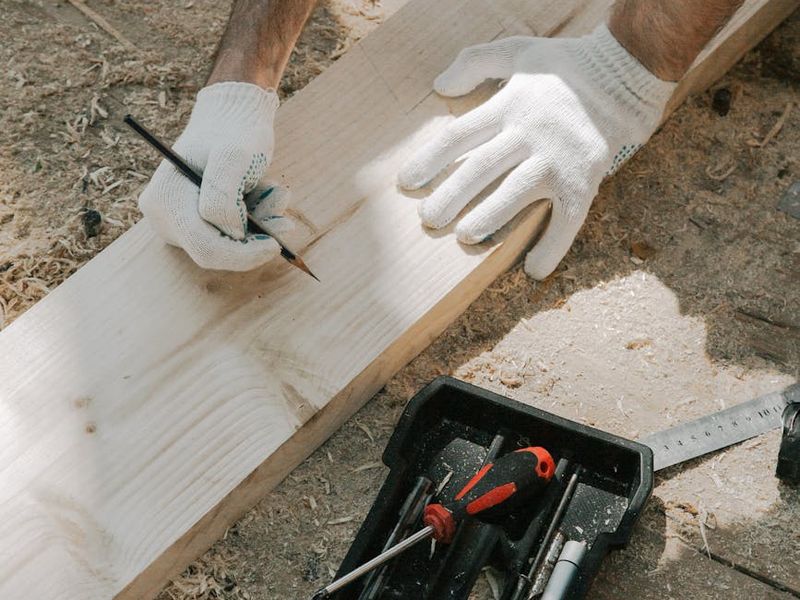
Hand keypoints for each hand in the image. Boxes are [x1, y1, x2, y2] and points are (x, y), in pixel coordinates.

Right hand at [138, 82, 292, 270]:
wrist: (233, 115)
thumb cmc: (235, 131)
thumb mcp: (233, 155)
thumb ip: (224, 196)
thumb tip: (231, 233)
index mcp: (166, 200)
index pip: (206, 248)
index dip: (244, 254)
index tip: (276, 245)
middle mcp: (164, 216)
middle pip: (217, 251)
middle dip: (254, 238)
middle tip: (284, 218)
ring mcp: (178, 221)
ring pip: (228, 244)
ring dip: (260, 224)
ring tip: (275, 193)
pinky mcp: (196, 222)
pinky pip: (231, 236)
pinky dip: (255, 220)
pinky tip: (265, 195)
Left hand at [399, 26, 674, 278]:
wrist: (624, 73)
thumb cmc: (563, 66)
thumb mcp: (516, 51)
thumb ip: (475, 62)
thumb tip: (438, 86)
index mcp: (508, 105)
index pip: (459, 135)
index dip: (429, 160)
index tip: (406, 183)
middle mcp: (529, 132)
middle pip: (481, 168)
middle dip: (450, 196)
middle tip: (428, 220)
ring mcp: (557, 158)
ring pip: (516, 193)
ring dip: (489, 218)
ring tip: (464, 236)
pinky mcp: (583, 179)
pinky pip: (567, 219)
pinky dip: (552, 246)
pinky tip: (534, 270)